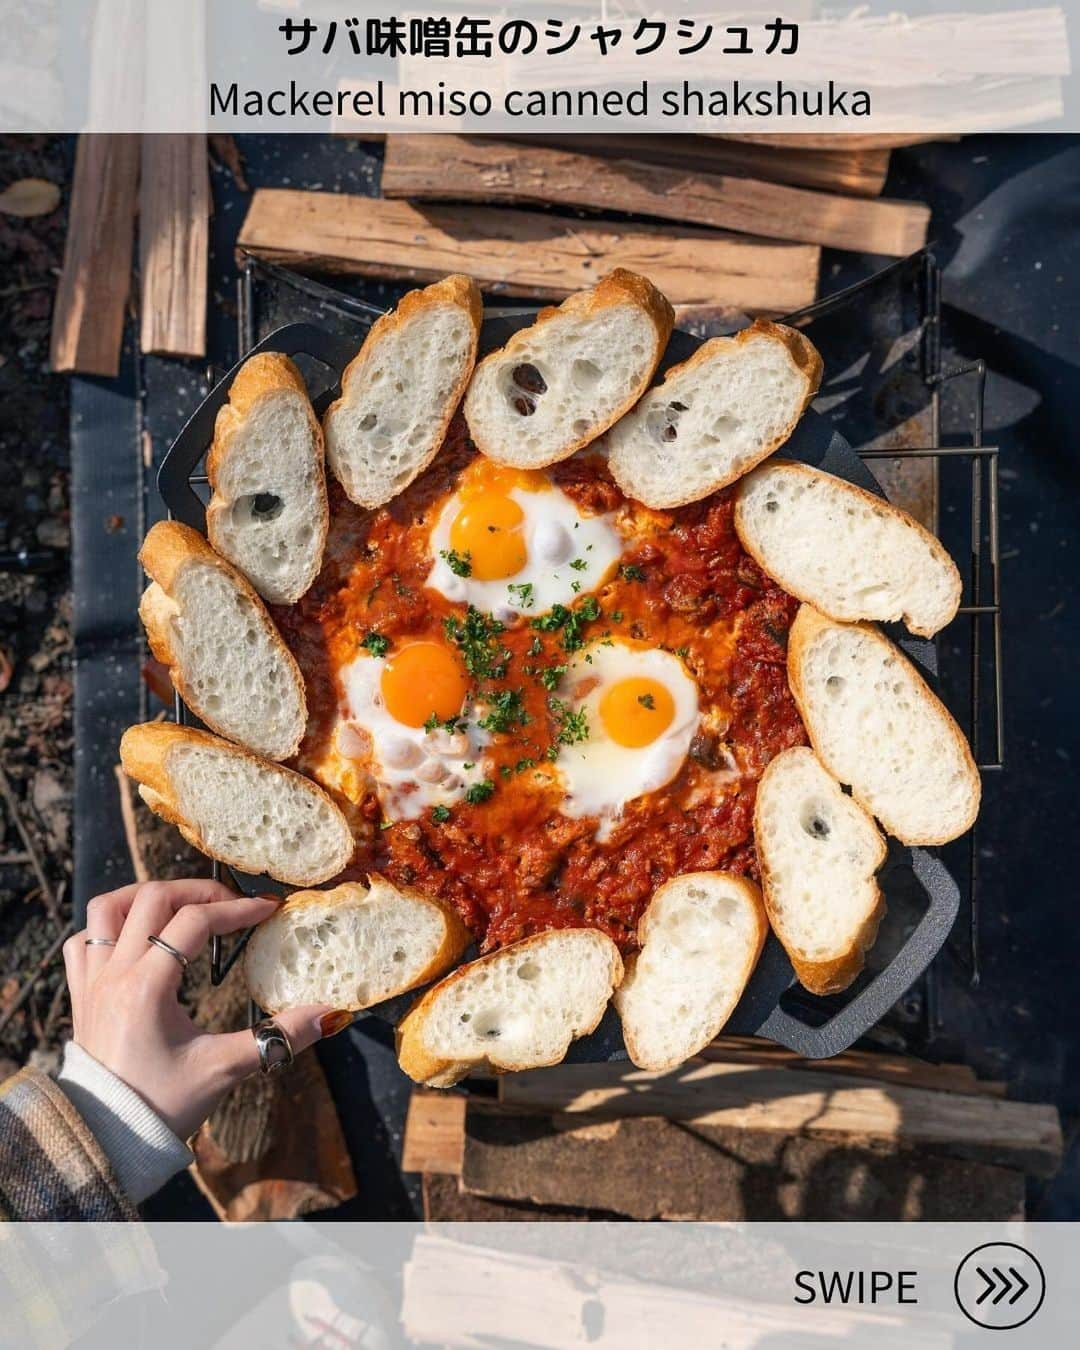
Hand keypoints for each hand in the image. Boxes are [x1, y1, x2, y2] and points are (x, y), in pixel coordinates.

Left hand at [63, 879, 345, 1140]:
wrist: (103, 1142)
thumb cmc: (160, 1107)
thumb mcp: (223, 1069)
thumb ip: (277, 1037)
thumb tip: (329, 1014)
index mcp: (146, 986)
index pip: (194, 921)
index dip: (237, 908)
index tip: (269, 909)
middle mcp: (113, 974)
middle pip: (151, 898)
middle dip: (199, 890)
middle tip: (232, 903)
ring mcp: (91, 982)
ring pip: (107, 908)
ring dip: (146, 895)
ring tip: (182, 904)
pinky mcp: (80, 997)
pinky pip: (83, 940)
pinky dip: (110, 926)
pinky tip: (136, 936)